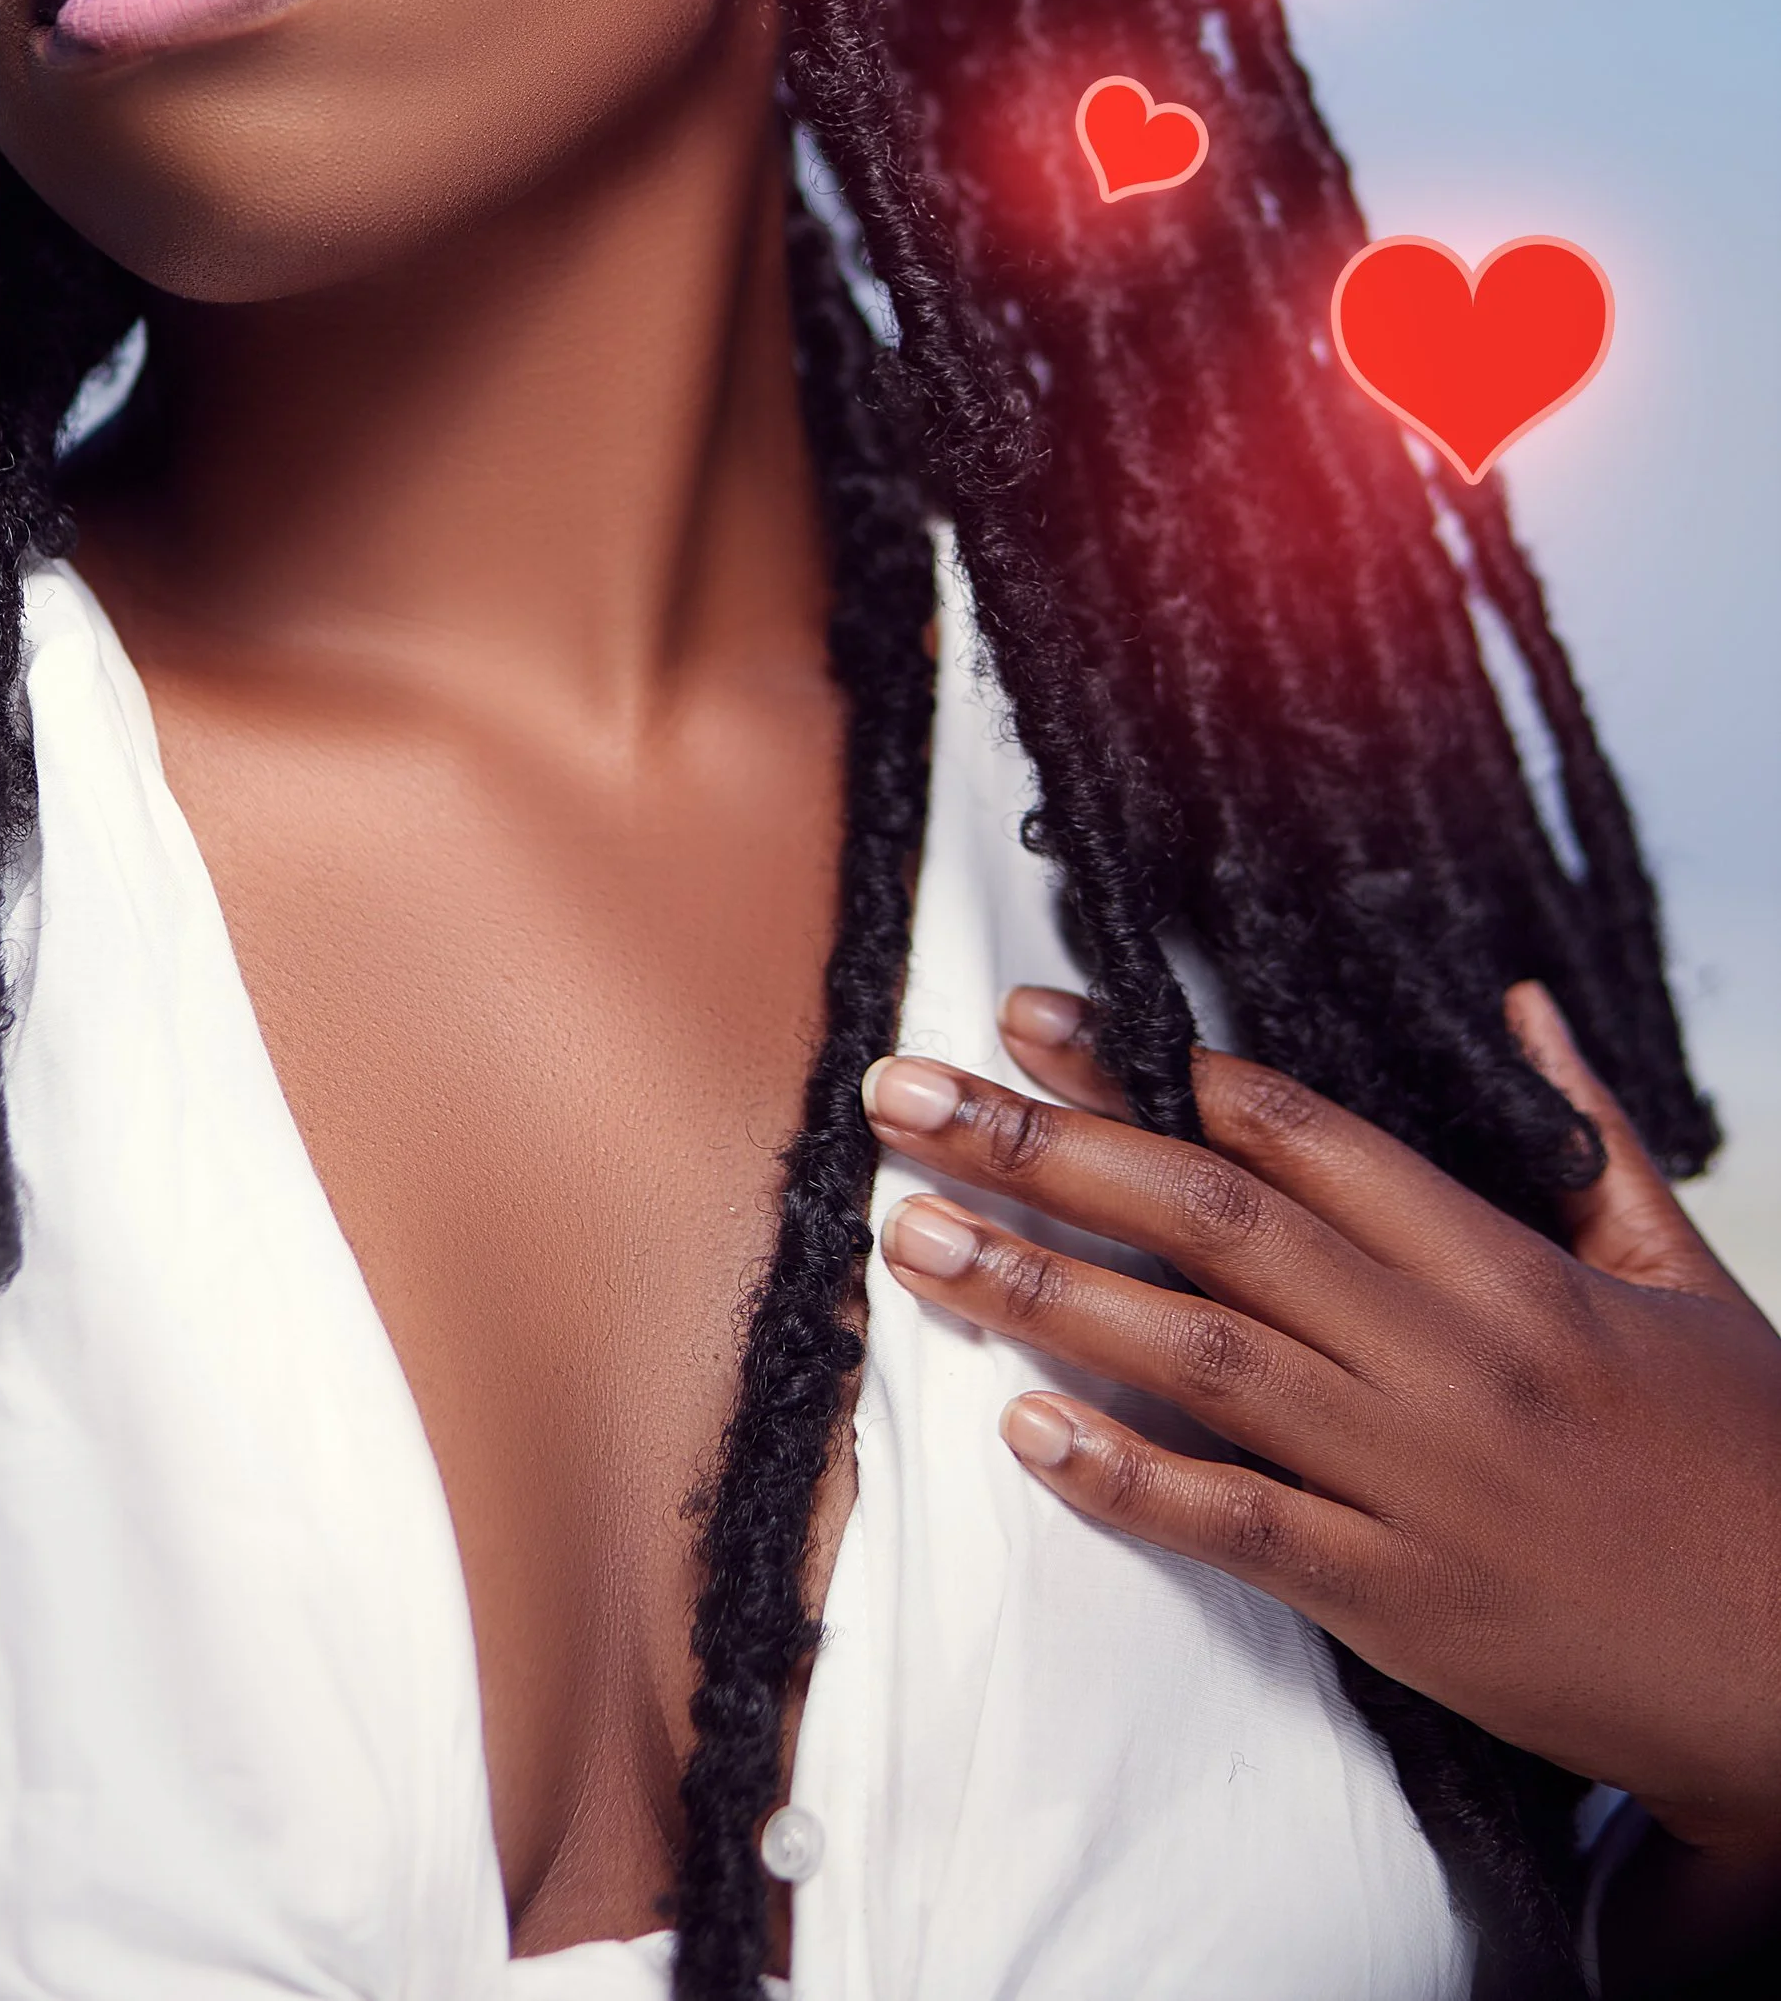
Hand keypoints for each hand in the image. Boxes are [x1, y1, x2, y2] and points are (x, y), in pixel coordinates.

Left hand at [862, 983, 1780, 1873]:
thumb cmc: (1754, 1462)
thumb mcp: (1684, 1273)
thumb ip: (1586, 1131)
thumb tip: (1520, 999)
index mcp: (1506, 1261)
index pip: (1299, 1131)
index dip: (1153, 1066)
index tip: (1036, 1014)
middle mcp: (1445, 1352)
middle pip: (1210, 1218)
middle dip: (1044, 1142)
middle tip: (905, 1092)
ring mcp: (1417, 1478)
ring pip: (1198, 1357)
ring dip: (1042, 1288)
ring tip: (914, 1233)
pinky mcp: (1405, 1601)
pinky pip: (1243, 1526)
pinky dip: (1131, 1478)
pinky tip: (1029, 1429)